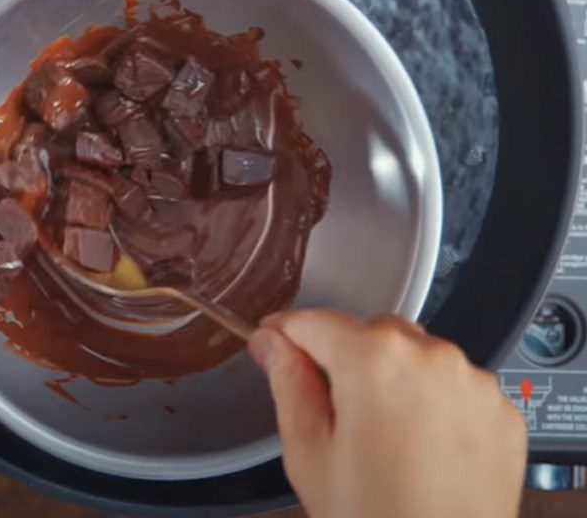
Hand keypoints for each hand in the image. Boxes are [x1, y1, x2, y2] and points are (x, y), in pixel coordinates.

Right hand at [250, 310, 525, 517]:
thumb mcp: (309, 454)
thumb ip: (288, 383)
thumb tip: (273, 343)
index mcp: (375, 362)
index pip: (317, 322)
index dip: (287, 331)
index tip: (274, 338)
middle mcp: (431, 357)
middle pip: (371, 331)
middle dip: (347, 356)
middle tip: (336, 407)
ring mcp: (473, 382)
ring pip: (417, 352)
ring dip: (395, 374)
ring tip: (386, 432)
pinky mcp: (502, 409)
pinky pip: (456, 382)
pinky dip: (436, 399)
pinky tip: (423, 442)